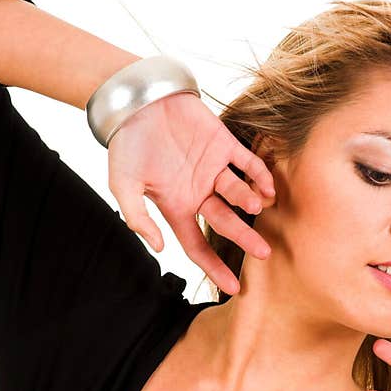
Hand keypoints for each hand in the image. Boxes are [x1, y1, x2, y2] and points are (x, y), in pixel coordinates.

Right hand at [107, 91, 276, 294]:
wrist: (136, 102)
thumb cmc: (126, 145)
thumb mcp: (122, 185)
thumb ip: (138, 217)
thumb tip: (158, 249)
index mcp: (177, 207)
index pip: (198, 245)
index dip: (214, 268)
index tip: (234, 288)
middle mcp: (199, 192)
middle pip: (226, 222)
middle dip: (245, 238)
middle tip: (264, 253)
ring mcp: (213, 169)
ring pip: (238, 192)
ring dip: (249, 201)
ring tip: (257, 209)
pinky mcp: (224, 143)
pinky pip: (248, 163)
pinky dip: (259, 175)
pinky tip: (268, 189)